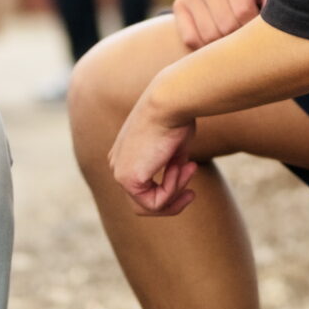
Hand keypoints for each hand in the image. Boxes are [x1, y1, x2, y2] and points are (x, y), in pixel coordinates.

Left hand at [108, 82, 198, 215]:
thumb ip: (170, 167)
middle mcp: (117, 166)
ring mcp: (119, 174)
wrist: (169, 102)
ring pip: (150, 207)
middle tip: (192, 193)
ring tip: (188, 167)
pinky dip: (173, 189)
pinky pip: (155, 202)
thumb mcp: (174, 148)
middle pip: (143, 204)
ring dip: (175, 193)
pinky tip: (178, 166)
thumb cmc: (175, 118)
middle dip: (172, 200)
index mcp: (124, 157)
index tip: (191, 169)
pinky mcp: (127, 179)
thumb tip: (176, 183)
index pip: (143, 189)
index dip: (171, 189)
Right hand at [173, 0, 271, 49]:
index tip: (260, 31)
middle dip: (240, 39)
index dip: (253, 28)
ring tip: (234, 41)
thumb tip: (281, 26)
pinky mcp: (178, 6)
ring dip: (223, 46)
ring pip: (207, 36)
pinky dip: (205, 47)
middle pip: (225, 26)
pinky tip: (216, 41)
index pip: (243, 11)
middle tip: (248, 40)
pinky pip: (190, 39)